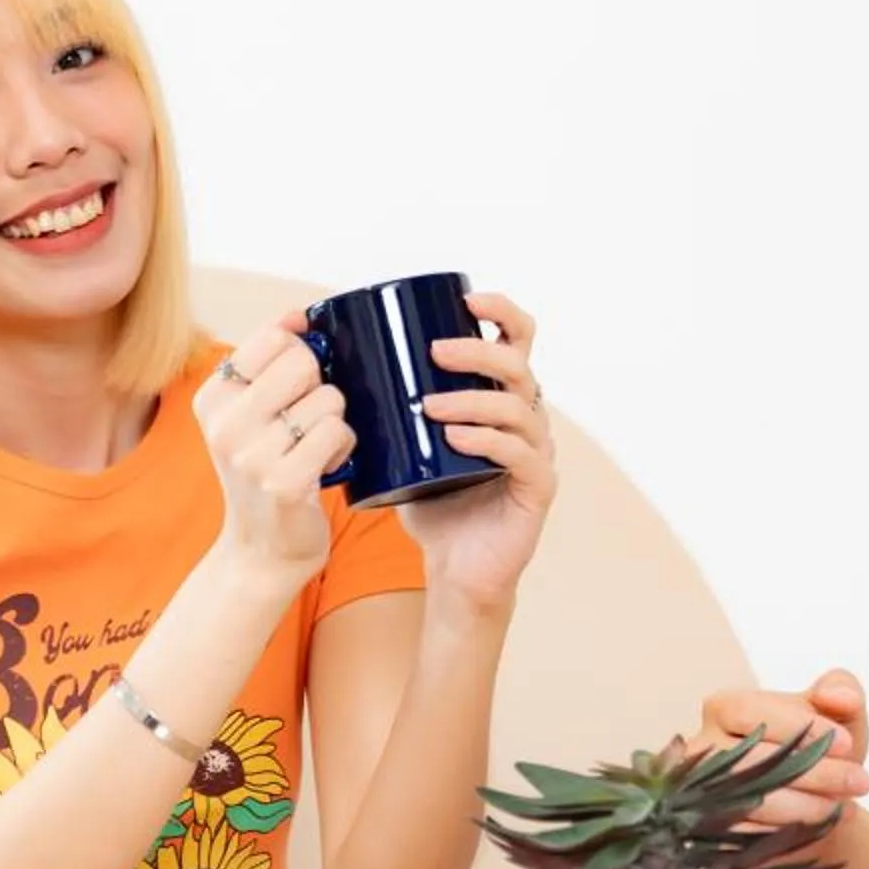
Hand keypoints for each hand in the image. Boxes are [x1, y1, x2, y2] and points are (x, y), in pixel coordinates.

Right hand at [194, 325, 352, 589]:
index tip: (297, 383)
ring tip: (314, 449)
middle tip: (307, 419)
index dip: (301, 353)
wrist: (261, 551)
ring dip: (334, 423)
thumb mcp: (248, 415)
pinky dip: (343, 448)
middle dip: (320, 386)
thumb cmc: (265, 473)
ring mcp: (253, 455)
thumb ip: (268, 363)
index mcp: (212, 398)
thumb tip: (299, 314)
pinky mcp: (286, 483)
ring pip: (329, 399)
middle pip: (303, 362)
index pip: (273, 339)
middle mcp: (225, 425)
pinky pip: (338, 433)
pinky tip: (326, 467)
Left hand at [396, 290, 558, 614]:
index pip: (517, 339)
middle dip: (478, 351)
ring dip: (472, 399)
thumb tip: (331, 365)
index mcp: (501, 398)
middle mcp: (527, 418)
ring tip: (430, 405)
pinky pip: (520, 455)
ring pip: (518, 408)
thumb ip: (385, 408)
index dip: (500, 311)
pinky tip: (456, 438)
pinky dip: (487, 441)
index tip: (466, 299)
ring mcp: (536, 453)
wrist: (455, 569)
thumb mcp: (406, 444)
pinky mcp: (537, 489)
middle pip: (519, 365)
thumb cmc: (431, 502)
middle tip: (435, 352)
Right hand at [683, 669, 868, 825]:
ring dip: (805, 805)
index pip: (749, 712)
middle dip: (813, 772)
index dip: (799, 727)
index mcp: (725, 708)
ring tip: (846, 805)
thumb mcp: (840, 713)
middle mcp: (704, 750)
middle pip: (749, 760)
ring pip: (747, 802)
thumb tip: (839, 696)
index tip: (847, 744)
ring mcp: (704, 796)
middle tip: (860, 782)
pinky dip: (790, 832)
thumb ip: (842, 690)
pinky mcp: (716, 835)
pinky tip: (823, 824)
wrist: (824, 803)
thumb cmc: (824, 749)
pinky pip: (746, 836)